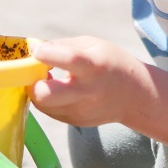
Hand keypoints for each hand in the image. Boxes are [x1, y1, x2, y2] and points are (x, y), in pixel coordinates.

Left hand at [29, 37, 147, 126]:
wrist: (134, 96)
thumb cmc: (110, 63)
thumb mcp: (92, 45)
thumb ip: (62, 45)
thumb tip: (34, 49)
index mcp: (94, 67)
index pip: (69, 60)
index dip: (47, 54)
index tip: (36, 50)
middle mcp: (87, 92)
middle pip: (46, 95)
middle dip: (33, 83)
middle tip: (37, 73)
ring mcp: (80, 111)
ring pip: (43, 104)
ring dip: (38, 90)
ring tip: (49, 79)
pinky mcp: (74, 122)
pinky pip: (50, 111)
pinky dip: (47, 99)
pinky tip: (58, 89)